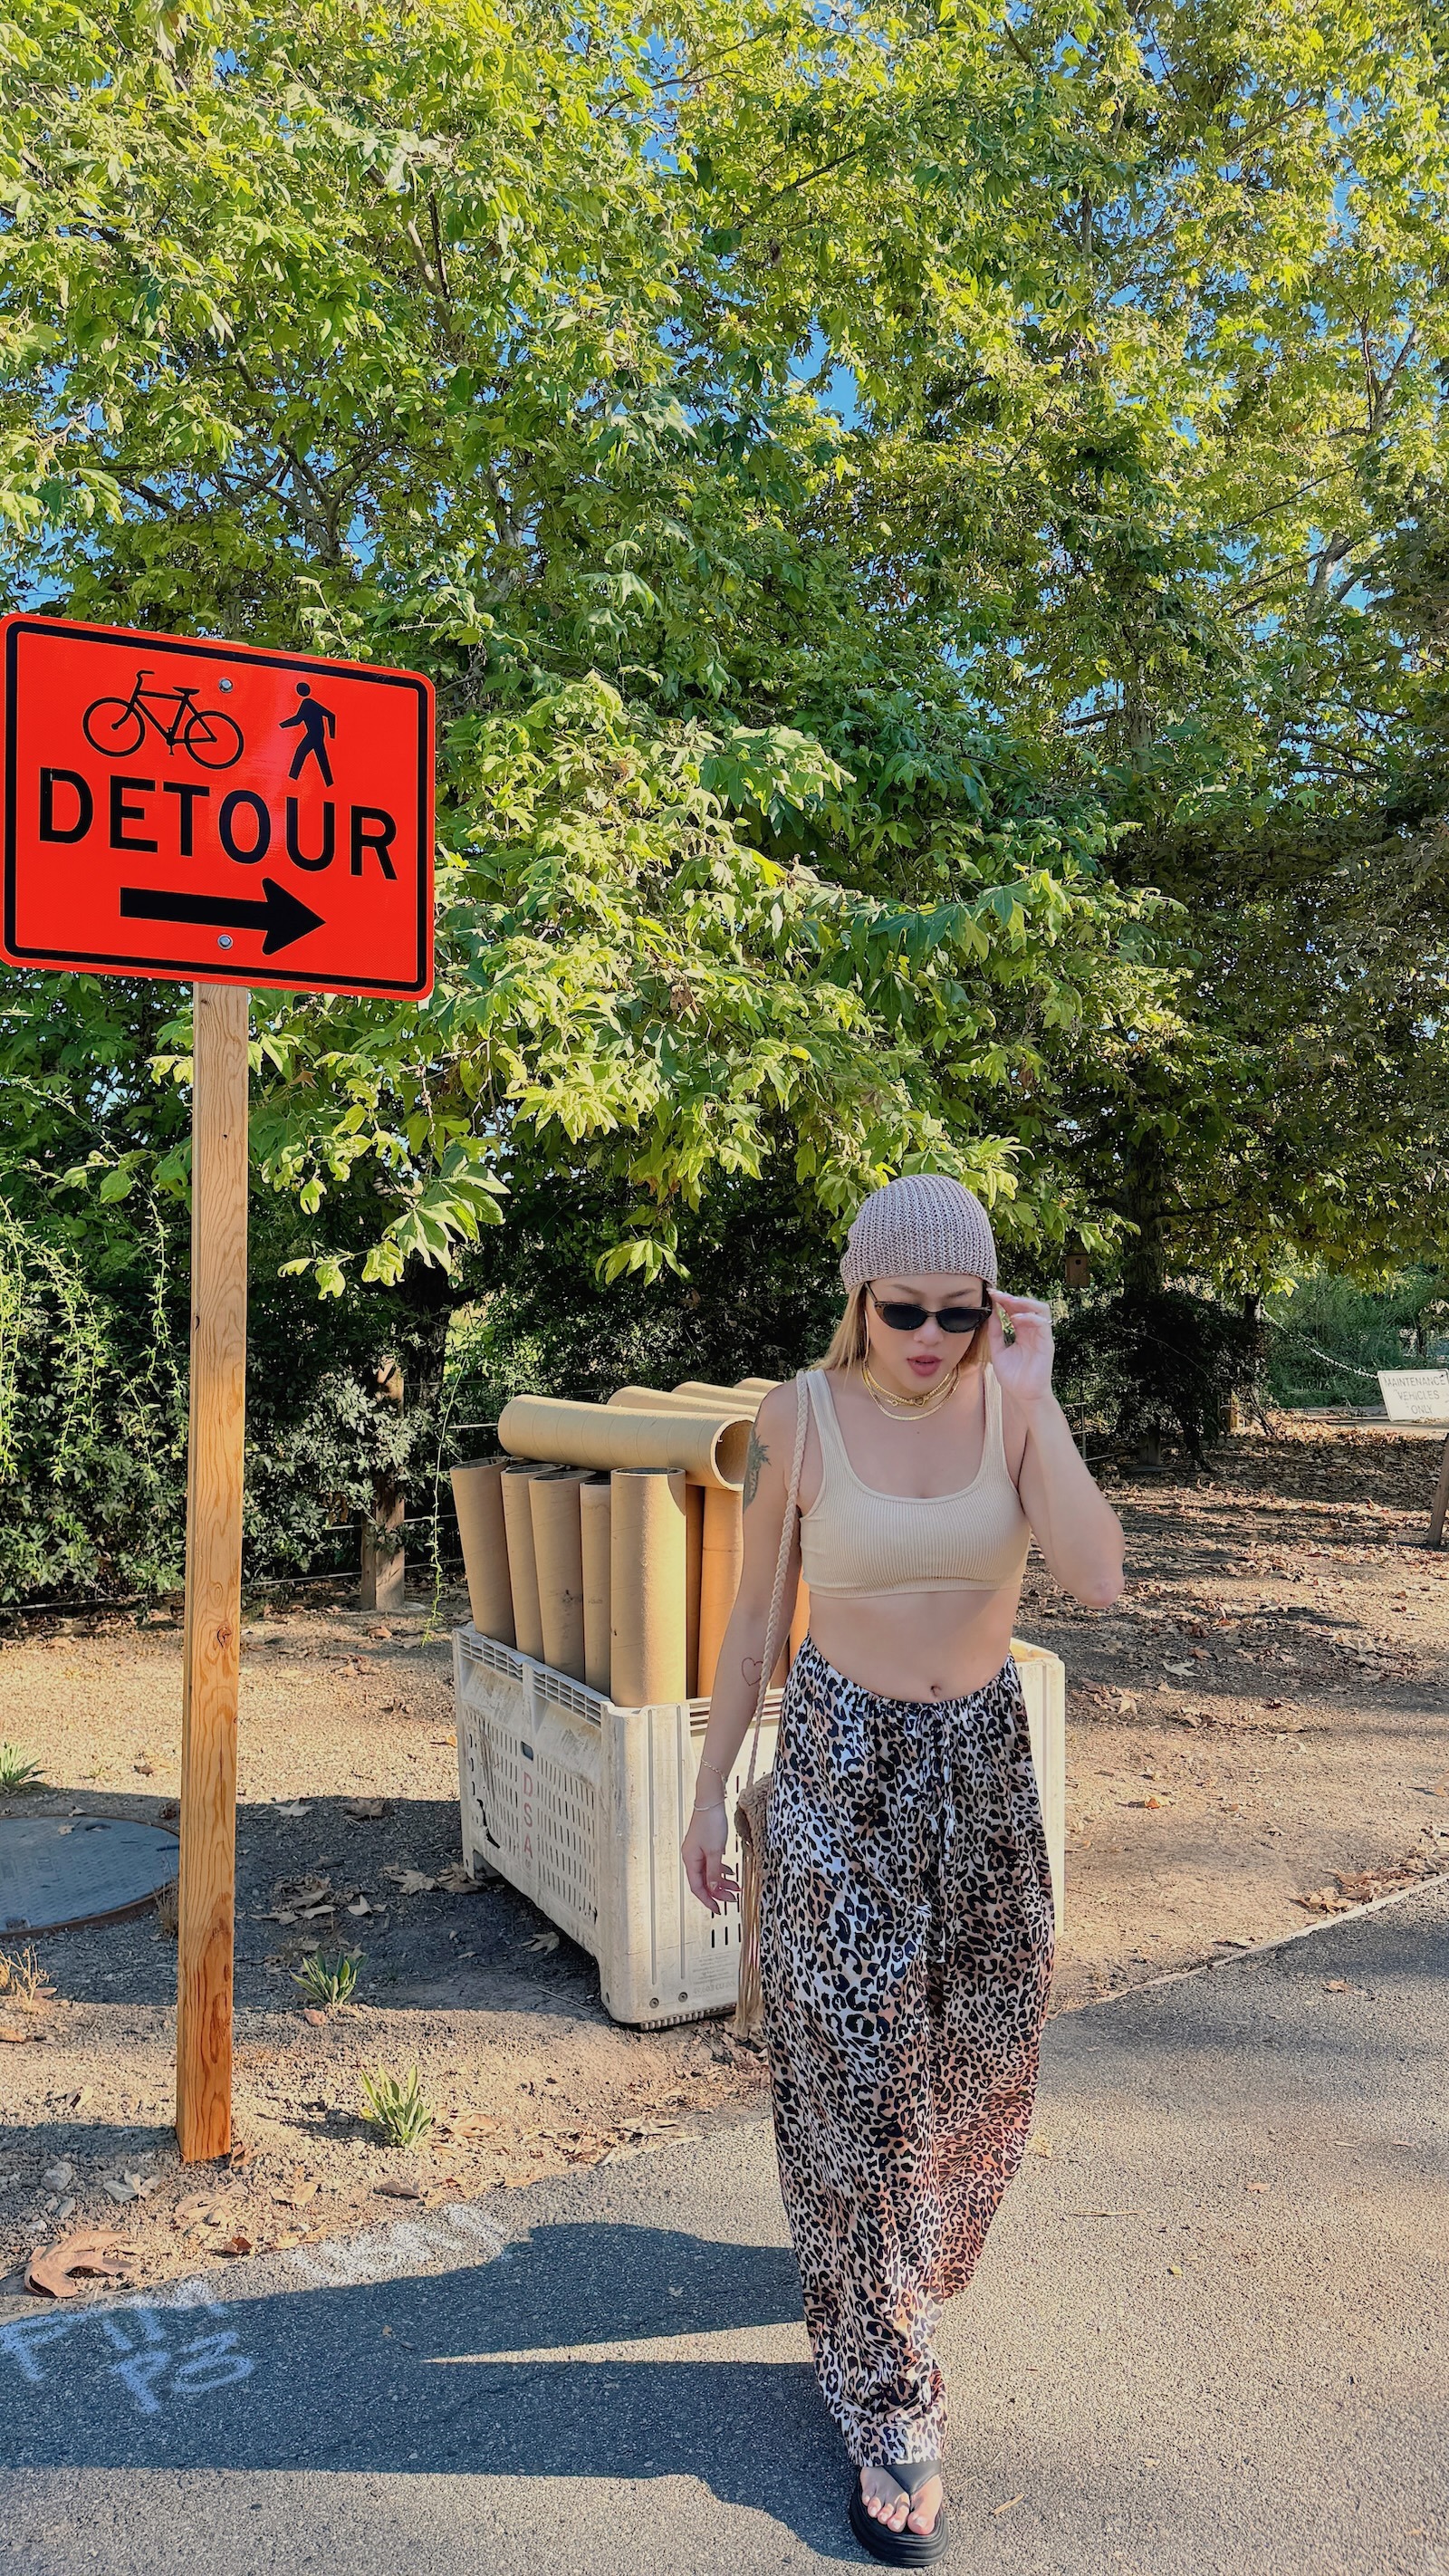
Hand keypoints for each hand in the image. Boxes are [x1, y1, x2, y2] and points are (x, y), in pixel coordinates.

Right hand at [682, 1801, 736, 1913]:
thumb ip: (714, 1872)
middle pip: (704, 1882)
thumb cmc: (711, 1823)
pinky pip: (712, 1864)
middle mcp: (691, 1857)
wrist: (710, 1802)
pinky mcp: (704, 1846)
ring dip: (722, 1882)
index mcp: (690, 1860)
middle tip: (733, 1899)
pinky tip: (730, 1873)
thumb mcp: (715, 1851)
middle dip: (719, 1892)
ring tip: (736, 1886)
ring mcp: (698, 1852)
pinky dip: (721, 1871)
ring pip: (709, 1874)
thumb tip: (713, 1889)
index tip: (719, 1909)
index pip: (697, 1887)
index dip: (708, 1900)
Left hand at [986, 1288, 1054, 1407]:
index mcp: (1022, 1331)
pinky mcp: (1047, 1344)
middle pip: (1028, 1305)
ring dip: (1024, 1302)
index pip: (1015, 1309)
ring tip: (1009, 1301)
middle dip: (1012, 1297)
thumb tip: (990, 1312)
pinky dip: (1031, 1317)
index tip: (990, 1294)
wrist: (1022, 1395)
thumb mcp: (998, 1350)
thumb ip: (995, 1332)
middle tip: (998, 1294)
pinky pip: (1043, 1324)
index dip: (1004, 1300)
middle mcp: (1033, 1331)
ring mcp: (1042, 1336)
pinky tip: (1016, 1318)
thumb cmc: (1012, 1376)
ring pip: (1040, 1309)